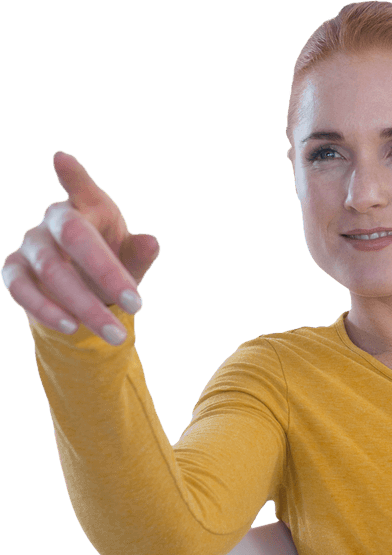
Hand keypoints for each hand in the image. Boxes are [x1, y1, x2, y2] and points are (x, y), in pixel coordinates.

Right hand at [1, 150, 160, 345]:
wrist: (81, 293)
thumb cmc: (109, 265)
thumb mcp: (129, 261)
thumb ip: (138, 253)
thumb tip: (152, 241)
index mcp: (88, 208)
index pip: (82, 189)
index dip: (73, 176)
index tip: (61, 160)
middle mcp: (54, 220)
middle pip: (73, 235)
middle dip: (106, 271)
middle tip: (137, 306)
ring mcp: (32, 245)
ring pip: (51, 269)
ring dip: (85, 305)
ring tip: (116, 334)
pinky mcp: (14, 270)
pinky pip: (21, 288)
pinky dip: (47, 310)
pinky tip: (71, 327)